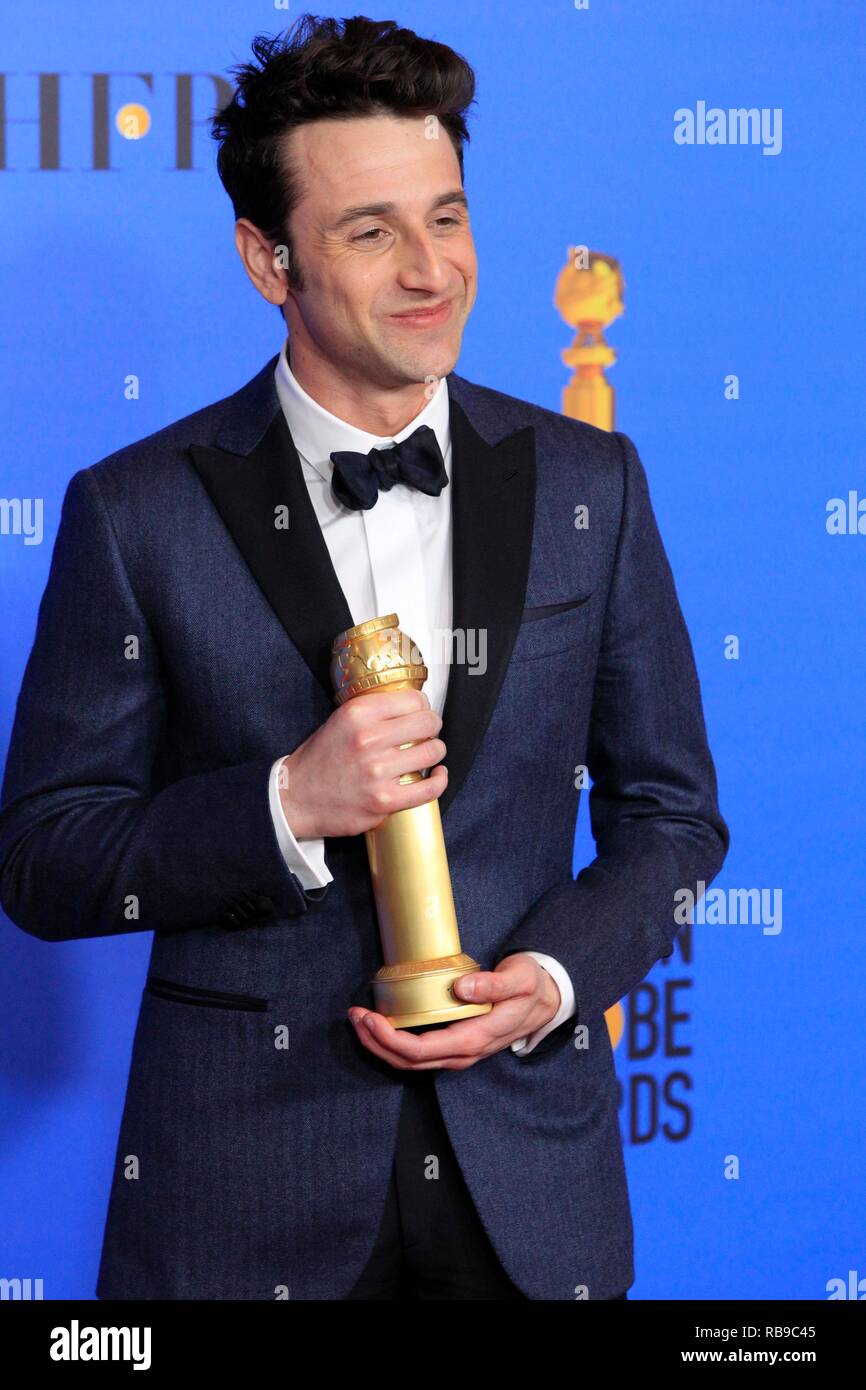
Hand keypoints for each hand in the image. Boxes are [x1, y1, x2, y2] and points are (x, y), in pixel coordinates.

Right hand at [278, 689, 446, 838]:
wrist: (296, 797)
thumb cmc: (319, 760)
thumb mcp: (339, 721)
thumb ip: (372, 712)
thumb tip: (411, 707)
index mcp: (358, 714)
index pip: (413, 700)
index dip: (422, 707)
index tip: (420, 714)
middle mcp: (368, 739)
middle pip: (428, 723)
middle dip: (432, 728)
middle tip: (427, 734)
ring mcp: (377, 772)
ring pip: (432, 752)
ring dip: (435, 753)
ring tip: (428, 754)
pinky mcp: (384, 801)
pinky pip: (429, 788)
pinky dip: (439, 780)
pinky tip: (437, 775)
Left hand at [347, 953, 561, 1069]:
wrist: (546, 1001)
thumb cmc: (531, 988)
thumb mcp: (519, 979)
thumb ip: (493, 985)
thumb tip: (462, 988)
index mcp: (475, 1038)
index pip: (423, 1050)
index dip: (391, 1039)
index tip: (370, 1018)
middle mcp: (463, 1052)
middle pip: (409, 1061)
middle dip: (376, 1042)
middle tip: (354, 1017)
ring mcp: (459, 1052)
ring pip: (411, 1061)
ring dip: (381, 1044)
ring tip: (360, 1020)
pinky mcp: (455, 1045)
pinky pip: (419, 1053)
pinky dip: (394, 1042)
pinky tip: (382, 1025)